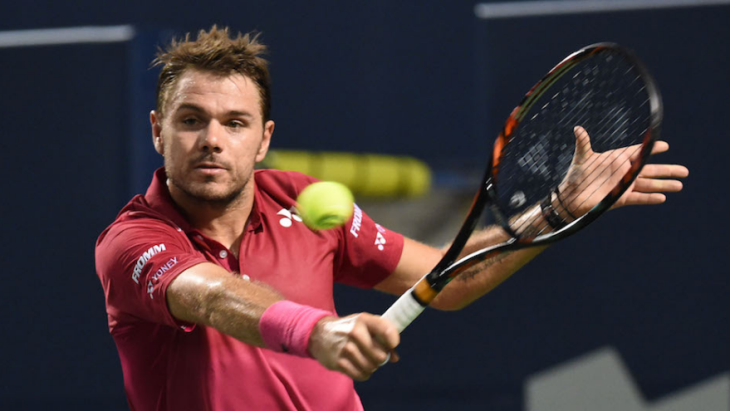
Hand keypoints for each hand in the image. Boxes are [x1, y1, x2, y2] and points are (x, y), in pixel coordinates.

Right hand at [308, 313, 399, 380]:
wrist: (319, 333)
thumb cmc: (349, 329)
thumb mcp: (364, 324)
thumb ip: (383, 337)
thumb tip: (395, 358)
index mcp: (363, 320)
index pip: (386, 330)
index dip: (393, 340)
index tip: (392, 345)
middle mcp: (354, 332)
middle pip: (381, 356)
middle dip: (381, 358)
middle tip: (375, 354)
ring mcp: (345, 348)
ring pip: (371, 367)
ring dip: (371, 366)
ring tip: (365, 359)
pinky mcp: (338, 362)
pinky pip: (361, 375)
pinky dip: (363, 373)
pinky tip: (358, 365)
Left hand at [558, 126, 687, 215]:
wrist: (570, 197)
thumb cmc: (577, 175)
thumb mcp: (582, 157)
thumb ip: (583, 143)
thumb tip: (577, 128)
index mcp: (617, 160)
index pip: (638, 152)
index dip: (651, 149)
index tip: (665, 146)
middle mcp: (624, 172)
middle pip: (650, 170)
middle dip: (667, 170)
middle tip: (685, 171)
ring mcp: (623, 186)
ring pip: (648, 184)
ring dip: (664, 185)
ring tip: (680, 185)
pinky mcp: (620, 198)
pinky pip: (638, 198)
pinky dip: (649, 198)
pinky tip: (662, 198)